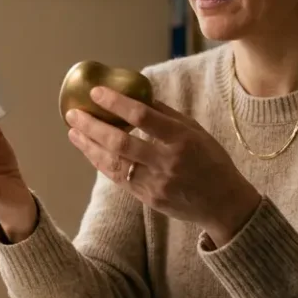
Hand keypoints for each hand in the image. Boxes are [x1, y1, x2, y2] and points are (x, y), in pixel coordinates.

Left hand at [65, 86, 262, 244]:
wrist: (224, 205)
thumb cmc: (211, 161)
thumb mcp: (196, 132)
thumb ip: (166, 114)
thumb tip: (136, 93)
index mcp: (182, 139)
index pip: (143, 116)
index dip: (116, 103)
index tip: (96, 92)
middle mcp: (168, 162)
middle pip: (121, 142)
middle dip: (92, 126)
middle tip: (74, 113)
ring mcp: (156, 183)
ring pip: (114, 163)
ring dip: (89, 146)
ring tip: (73, 131)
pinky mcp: (148, 199)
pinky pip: (118, 179)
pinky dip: (101, 163)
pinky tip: (90, 150)